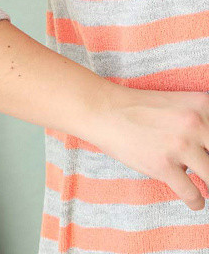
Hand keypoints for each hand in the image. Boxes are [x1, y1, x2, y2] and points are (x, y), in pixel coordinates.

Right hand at [91, 85, 208, 210]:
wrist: (105, 110)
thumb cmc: (140, 107)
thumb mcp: (178, 102)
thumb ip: (201, 119)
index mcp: (201, 104)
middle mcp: (195, 123)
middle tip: (208, 170)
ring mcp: (180, 145)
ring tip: (207, 187)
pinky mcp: (164, 166)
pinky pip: (193, 194)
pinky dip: (196, 202)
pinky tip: (195, 201)